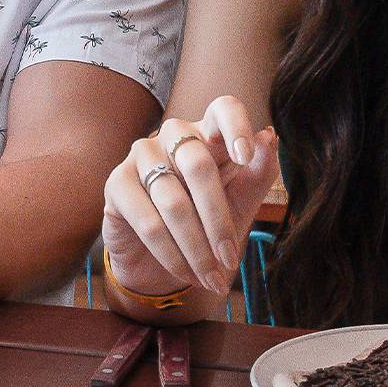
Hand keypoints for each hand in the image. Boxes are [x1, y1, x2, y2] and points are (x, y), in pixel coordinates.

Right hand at [102, 95, 278, 297]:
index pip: (223, 109)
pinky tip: (185, 272)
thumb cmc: (208, 224)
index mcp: (210, 133)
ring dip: (196, 248)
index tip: (245, 156)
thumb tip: (269, 137)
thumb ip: (258, 173)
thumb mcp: (241, 203)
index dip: (235, 126)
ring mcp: (142, 155)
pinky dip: (171, 254)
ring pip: (173, 201)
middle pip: (198, 164)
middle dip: (218, 220)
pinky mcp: (117, 184)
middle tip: (230, 259)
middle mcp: (174, 135)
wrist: (167, 263)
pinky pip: (148, 222)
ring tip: (210, 277)